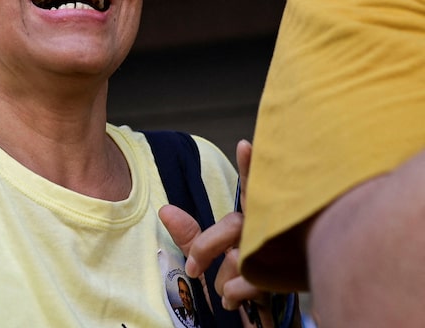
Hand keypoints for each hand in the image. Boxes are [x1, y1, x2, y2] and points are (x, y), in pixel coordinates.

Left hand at [159, 140, 276, 325]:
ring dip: (225, 278)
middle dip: (205, 248)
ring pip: (241, 256)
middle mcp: (273, 229)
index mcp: (256, 217)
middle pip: (233, 225)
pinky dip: (234, 294)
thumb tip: (164, 210)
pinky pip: (251, 283)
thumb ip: (193, 235)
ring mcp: (284, 254)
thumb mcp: (214, 257)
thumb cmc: (243, 278)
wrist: (265, 313)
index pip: (252, 188)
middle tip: (193, 269)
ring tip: (226, 290)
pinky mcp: (289, 279)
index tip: (244, 144)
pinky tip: (234, 300)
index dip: (250, 167)